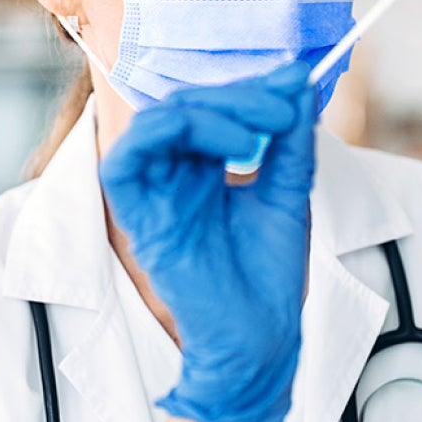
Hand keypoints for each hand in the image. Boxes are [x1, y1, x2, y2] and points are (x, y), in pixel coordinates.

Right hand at [99, 62, 316, 421]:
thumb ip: (291, 139)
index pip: (210, 106)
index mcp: (202, 168)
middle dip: (237, 96)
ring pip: (153, 123)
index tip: (296, 83)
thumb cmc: (269, 275)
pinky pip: (122, 162)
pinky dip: (163, 134)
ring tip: (259, 133)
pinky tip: (228, 144)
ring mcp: (154, 196)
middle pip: (183, 106)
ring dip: (208, 112)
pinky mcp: (140, 219)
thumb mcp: (288, 190)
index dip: (249, 88)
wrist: (263, 339)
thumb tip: (299, 82)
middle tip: (285, 107)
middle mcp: (172, 176)